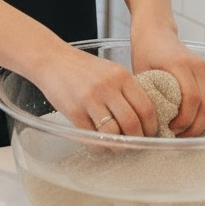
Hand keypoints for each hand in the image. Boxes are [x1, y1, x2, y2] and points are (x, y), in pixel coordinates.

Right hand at [32, 42, 158, 138]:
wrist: (52, 59)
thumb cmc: (83, 67)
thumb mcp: (110, 71)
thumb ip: (126, 90)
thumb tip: (144, 118)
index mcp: (121, 76)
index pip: (146, 107)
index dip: (151, 126)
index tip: (150, 133)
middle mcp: (107, 87)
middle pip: (132, 124)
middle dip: (137, 140)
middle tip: (136, 144)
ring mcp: (89, 100)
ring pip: (113, 134)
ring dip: (119, 145)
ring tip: (118, 145)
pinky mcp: (74, 112)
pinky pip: (93, 138)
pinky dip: (100, 146)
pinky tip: (101, 143)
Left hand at [130, 20, 204, 136]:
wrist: (156, 30)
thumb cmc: (145, 50)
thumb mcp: (142, 72)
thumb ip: (149, 95)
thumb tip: (150, 125)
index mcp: (180, 65)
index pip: (192, 99)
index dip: (184, 120)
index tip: (171, 129)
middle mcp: (197, 67)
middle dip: (195, 127)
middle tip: (178, 137)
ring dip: (200, 123)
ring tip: (182, 132)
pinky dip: (202, 114)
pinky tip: (188, 121)